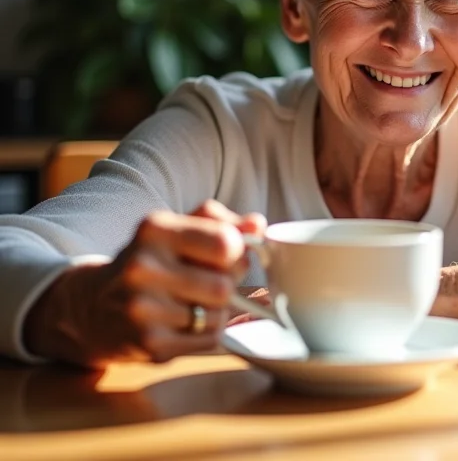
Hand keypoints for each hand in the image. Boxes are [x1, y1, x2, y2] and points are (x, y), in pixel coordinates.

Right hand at [23, 200, 264, 367]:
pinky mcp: (148, 344)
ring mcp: (142, 309)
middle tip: (211, 280)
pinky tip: (185, 322)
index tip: (226, 254)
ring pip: (219, 315)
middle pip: (224, 285)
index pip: (225, 244)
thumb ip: (221, 222)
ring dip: (218, 311)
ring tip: (195, 301)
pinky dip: (207, 333)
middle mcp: (143, 267)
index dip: (236, 252)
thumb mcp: (178, 228)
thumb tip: (258, 225)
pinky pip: (208, 340)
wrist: (91, 306)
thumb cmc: (149, 260)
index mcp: (155, 229)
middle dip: (228, 284)